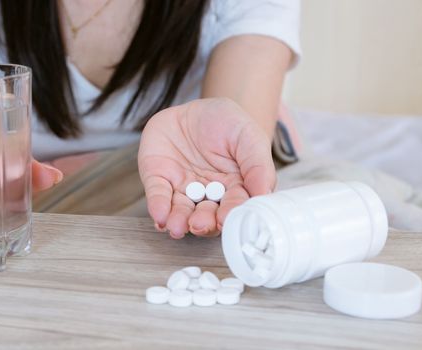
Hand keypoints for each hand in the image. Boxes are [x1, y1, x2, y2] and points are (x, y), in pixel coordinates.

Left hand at [138, 98, 275, 238]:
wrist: (194, 108)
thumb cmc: (226, 122)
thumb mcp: (248, 136)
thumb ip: (257, 164)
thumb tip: (264, 193)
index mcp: (234, 188)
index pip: (233, 206)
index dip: (230, 213)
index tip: (227, 218)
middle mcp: (207, 195)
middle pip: (206, 215)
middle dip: (203, 222)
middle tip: (200, 224)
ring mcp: (182, 189)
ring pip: (180, 210)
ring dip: (179, 221)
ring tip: (177, 227)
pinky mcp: (159, 179)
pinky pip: (157, 194)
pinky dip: (158, 206)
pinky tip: (160, 216)